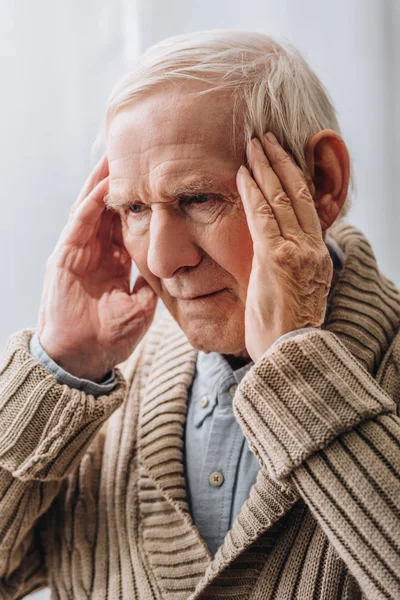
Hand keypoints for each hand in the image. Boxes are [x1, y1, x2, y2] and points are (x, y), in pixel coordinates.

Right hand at [37, 155, 157, 380]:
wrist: (83, 358)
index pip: (126, 225)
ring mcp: (79, 253)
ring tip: (117, 156)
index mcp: (114, 264)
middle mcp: (96, 254)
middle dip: (121, 184)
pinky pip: (79, 223)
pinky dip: (91, 203)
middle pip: (109, 209)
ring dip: (103, 183)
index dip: (139, 203)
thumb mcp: (141, 307)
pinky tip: (104, 183)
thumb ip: (150, 284)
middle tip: (135, 155)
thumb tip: (169, 269)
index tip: (156, 182)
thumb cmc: (111, 338)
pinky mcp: (64, 257)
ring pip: (92, 208)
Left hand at [236, 132, 332, 361]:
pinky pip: (263, 217)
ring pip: (282, 199)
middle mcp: (312, 248)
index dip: (295, 178)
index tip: (282, 159)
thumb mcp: (297, 293)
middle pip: (299, 194)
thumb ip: (290, 268)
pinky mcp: (275, 259)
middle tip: (267, 139)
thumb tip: (276, 254)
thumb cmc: (287, 331)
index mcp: (317, 255)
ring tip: (254, 145)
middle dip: (281, 163)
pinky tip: (243, 174)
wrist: (291, 354)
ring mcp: (295, 251)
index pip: (308, 207)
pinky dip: (253, 193)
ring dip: (266, 168)